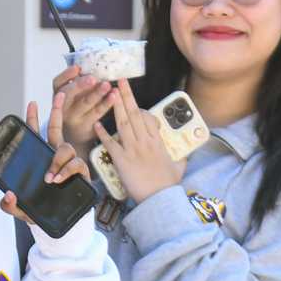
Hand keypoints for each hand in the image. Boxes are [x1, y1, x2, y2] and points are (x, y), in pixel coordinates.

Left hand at [0, 100, 90, 225]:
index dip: (33, 118)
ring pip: (65, 148)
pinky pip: (75, 165)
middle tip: (58, 98)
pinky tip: (58, 179)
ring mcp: (68, 163)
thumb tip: (8, 195)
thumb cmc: (39, 211)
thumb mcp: (20, 209)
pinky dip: (66, 171)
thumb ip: (10, 205)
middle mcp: (53, 155)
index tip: (32, 103)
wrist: (59, 224)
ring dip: (57, 160)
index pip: (36, 134)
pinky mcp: (79, 172)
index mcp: (38, 157)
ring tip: (49, 177)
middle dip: (56, 112)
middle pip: (55, 129)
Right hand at [49, 65, 117, 156]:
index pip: (58, 82)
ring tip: (108, 86)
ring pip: (85, 104)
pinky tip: (114, 97)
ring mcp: (74, 117)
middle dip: (81, 84)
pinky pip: (97, 113)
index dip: (66, 75)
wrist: (75, 138)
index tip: (77, 68)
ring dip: (97, 93)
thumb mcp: (71, 97)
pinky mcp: (86, 126)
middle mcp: (64, 106)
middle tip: (93, 78)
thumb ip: (77, 83)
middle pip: (70, 93)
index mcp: (59, 95)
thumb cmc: (76, 110)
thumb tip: (93, 65)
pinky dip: (106, 104)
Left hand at [105, 82, 183, 204]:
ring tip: (110, 93)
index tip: (132, 100)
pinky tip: (96, 124)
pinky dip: (103, 134)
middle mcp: (145, 142)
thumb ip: (179, 158)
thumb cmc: (168, 185)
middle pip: (134, 114)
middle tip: (120, 81)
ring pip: (123, 123)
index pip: (148, 118)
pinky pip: (110, 144)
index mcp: (157, 142)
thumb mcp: (178, 167)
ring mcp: (133, 150)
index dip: (139, 107)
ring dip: (116, 107)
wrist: (159, 199)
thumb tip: (184, 156)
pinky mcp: (122, 160)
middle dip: (126, 96)